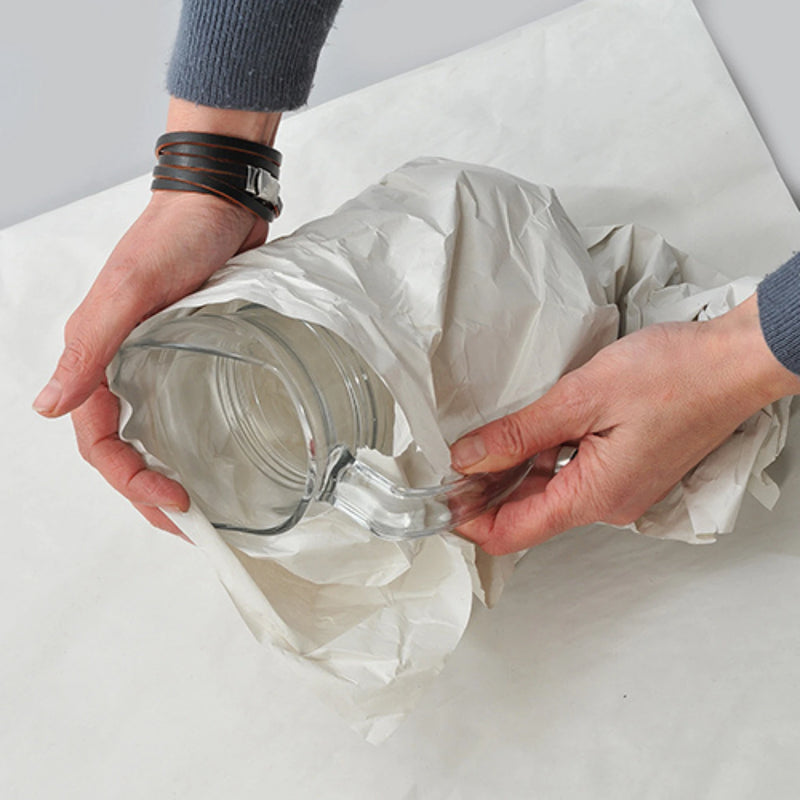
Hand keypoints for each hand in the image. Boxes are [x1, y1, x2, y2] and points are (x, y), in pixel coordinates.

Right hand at [33, 100, 280, 536]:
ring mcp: (160, 360)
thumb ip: (91, 345)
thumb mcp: (131, 290)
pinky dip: (194, 440)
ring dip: (167, 473)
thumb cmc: (175, 236)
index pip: (98, 440)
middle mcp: (123, 364)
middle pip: (124, 446)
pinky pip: (184, 407)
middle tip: (189, 527)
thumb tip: (49, 407)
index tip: (175, 502)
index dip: (129, 480)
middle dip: (147, 493)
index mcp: (98, 356)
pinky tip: (216, 456)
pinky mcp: (193, 351)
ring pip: (152, 432)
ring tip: (199, 509)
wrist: (221, 202)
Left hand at [449, 295, 799, 554]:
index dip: (468, 520)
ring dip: (512, 473)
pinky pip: (572, 475)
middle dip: (484, 492)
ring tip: (480, 441)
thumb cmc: (674, 376)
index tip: (438, 496)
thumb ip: (519, 434)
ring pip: (548, 492)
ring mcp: (620, 487)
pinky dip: (542, 460)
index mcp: (594, 496)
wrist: (733, 362)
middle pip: (527, 514)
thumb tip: (469, 459)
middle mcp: (607, 503)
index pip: (512, 532)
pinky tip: (524, 433)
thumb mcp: (580, 399)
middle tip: (453, 458)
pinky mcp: (627, 468)